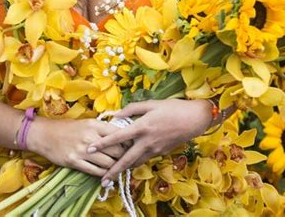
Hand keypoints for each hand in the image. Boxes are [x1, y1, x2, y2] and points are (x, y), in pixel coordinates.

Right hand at [27, 117, 127, 176]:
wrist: (45, 134)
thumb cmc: (67, 128)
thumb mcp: (86, 122)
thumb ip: (102, 128)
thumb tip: (120, 133)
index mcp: (94, 125)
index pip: (119, 134)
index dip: (127, 141)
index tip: (131, 146)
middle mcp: (90, 137)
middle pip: (117, 150)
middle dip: (124, 156)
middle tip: (128, 160)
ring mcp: (82, 150)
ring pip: (108, 163)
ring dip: (115, 167)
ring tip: (119, 169)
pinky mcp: (75, 162)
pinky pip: (95, 171)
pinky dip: (103, 174)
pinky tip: (106, 174)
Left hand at [88, 99, 221, 183]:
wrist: (194, 119)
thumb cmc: (172, 108)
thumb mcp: (151, 104)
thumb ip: (132, 108)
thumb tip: (117, 115)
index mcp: (142, 127)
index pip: (118, 137)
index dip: (103, 143)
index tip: (90, 148)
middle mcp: (147, 142)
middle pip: (126, 160)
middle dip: (113, 171)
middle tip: (101, 180)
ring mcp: (154, 150)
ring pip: (135, 162)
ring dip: (123, 169)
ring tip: (111, 175)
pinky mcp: (160, 153)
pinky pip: (144, 159)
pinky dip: (135, 163)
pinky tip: (129, 163)